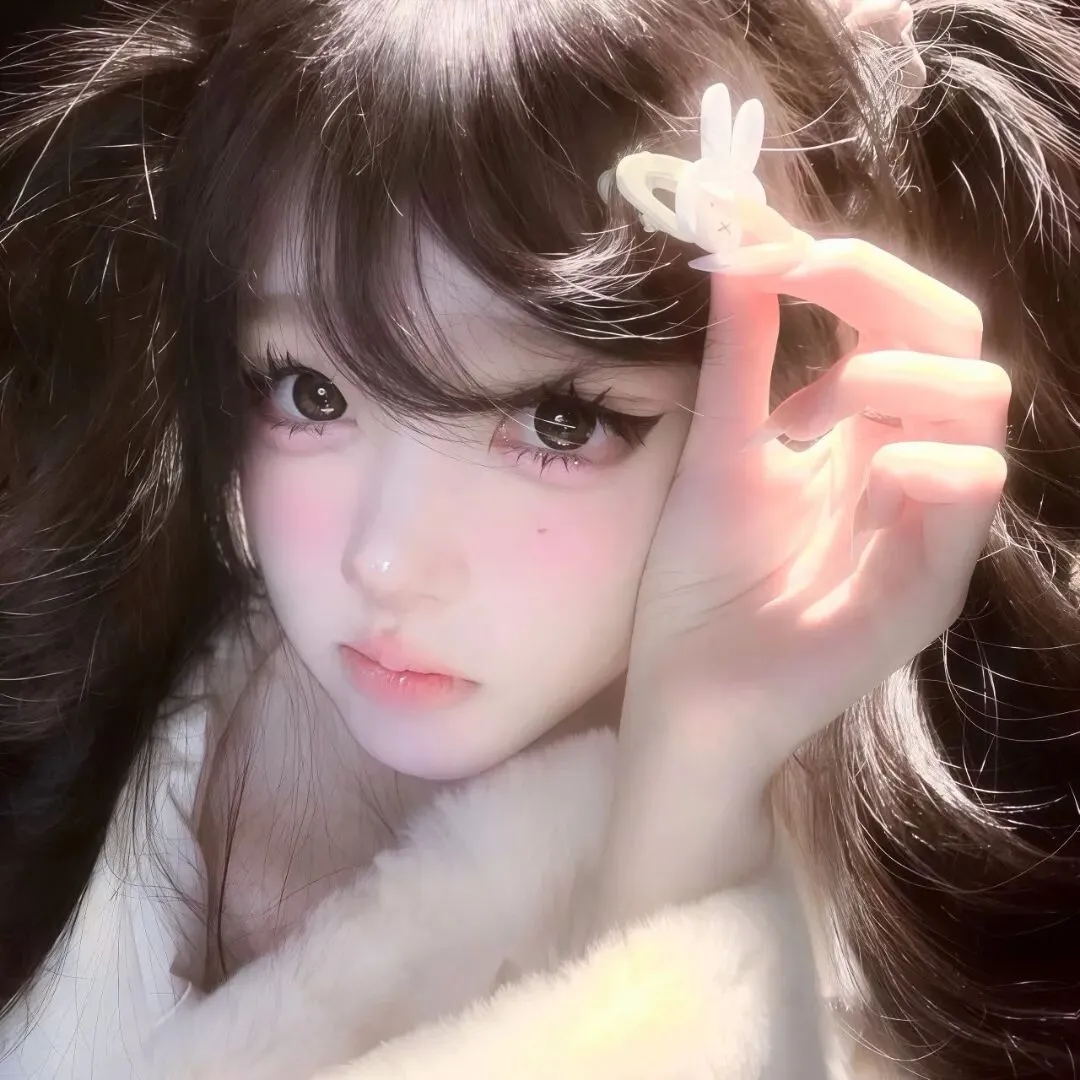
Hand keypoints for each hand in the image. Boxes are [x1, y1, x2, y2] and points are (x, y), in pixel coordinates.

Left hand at [628, 223, 1008, 794]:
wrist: (686, 694)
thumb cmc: (698, 584)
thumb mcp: (718, 452)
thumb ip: (740, 358)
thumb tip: (740, 253)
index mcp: (858, 433)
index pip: (898, 322)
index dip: (851, 268)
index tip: (770, 242)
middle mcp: (905, 464)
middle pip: (954, 340)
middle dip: (883, 294)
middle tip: (802, 279)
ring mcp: (925, 524)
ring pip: (979, 401)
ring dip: (894, 375)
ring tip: (812, 414)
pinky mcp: (931, 584)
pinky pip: (969, 494)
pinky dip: (924, 460)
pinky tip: (866, 468)